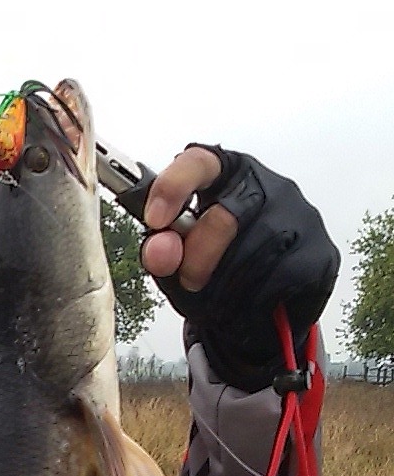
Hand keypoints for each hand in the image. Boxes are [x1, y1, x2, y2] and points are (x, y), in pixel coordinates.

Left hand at [136, 147, 339, 391]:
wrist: (264, 314)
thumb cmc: (215, 274)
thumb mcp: (177, 265)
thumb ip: (161, 255)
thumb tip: (160, 251)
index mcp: (227, 175)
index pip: (200, 161)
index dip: (174, 187)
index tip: (155, 221)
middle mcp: (269, 185)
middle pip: (225, 217)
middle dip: (198, 259)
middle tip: (190, 283)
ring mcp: (300, 216)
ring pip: (252, 254)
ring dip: (225, 290)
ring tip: (220, 304)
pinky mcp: (320, 253)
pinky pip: (278, 281)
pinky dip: (253, 303)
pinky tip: (250, 307)